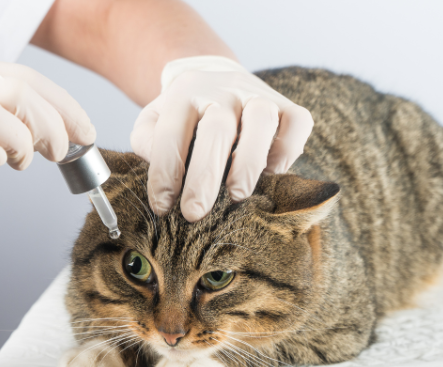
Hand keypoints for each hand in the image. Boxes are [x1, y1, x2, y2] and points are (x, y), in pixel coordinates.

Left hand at [130, 56, 312, 221]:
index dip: (165, 171)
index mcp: (185, 93)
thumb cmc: (184, 114)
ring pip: (261, 120)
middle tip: (194, 213)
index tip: (162, 206)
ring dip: (249, 161)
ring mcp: (259, 95)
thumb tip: (157, 168)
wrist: (217, 78)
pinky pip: (296, 123)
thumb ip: (146, 141)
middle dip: (204, 175)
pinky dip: (287, 149)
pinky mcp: (288, 106)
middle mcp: (223, 90)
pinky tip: (271, 174)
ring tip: (237, 195)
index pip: (171, 133)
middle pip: (216, 129)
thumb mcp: (154, 119)